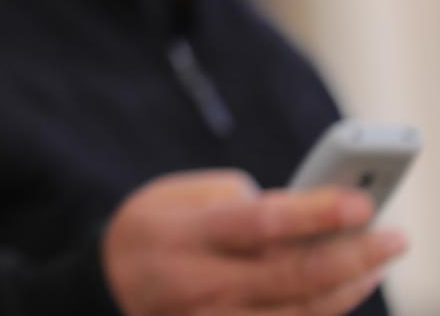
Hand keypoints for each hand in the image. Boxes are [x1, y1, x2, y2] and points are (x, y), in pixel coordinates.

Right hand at [103, 170, 406, 314]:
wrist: (107, 286)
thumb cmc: (151, 229)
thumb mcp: (176, 195)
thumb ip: (238, 201)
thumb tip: (301, 214)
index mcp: (183, 235)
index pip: (258, 224)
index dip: (314, 212)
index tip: (360, 202)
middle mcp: (200, 285)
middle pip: (293, 277)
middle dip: (354, 256)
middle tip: (393, 236)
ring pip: (302, 313)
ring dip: (350, 286)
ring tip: (376, 260)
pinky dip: (325, 309)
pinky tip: (345, 286)